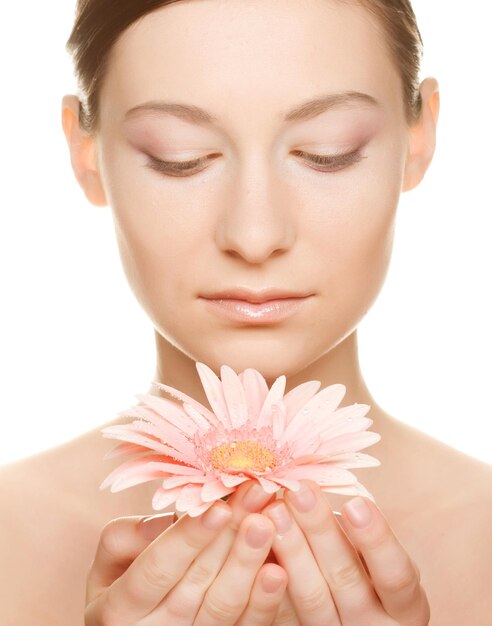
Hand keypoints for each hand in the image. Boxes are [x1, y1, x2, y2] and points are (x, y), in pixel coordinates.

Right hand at [85, 481, 287, 624]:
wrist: (140, 625)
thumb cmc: (123, 578)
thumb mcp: (109, 560)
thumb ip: (126, 537)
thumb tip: (167, 520)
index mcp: (120, 606)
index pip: (156, 569)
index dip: (188, 537)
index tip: (219, 506)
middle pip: (198, 581)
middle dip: (230, 534)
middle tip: (256, 495)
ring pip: (224, 605)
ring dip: (249, 562)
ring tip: (269, 523)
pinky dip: (264, 600)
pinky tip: (278, 569)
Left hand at [262, 480, 430, 625]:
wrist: (358, 623)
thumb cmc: (373, 581)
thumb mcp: (382, 563)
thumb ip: (363, 533)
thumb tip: (327, 482)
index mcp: (404, 606)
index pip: (395, 575)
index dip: (376, 540)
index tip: (355, 502)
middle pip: (347, 580)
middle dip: (321, 532)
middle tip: (299, 491)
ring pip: (312, 598)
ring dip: (292, 551)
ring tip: (275, 511)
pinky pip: (283, 615)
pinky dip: (269, 583)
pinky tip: (259, 548)